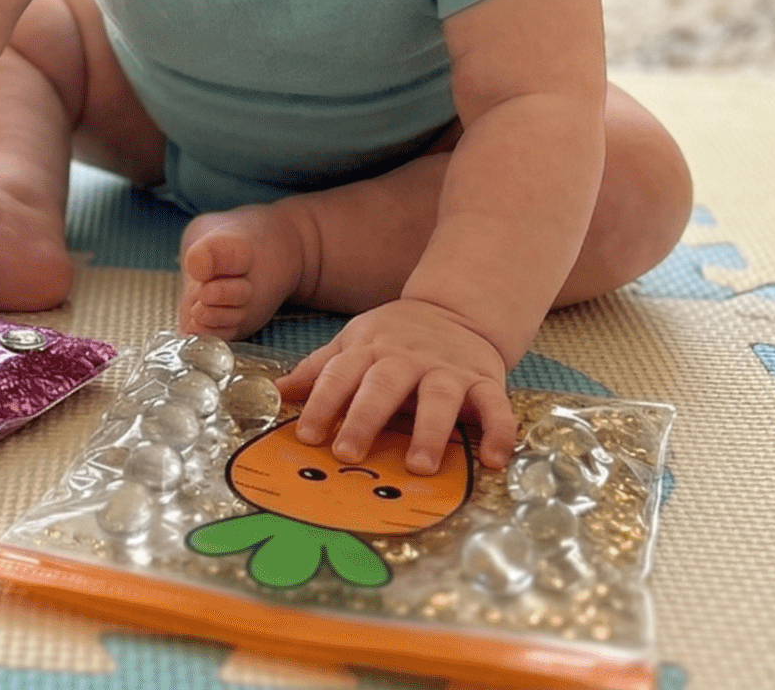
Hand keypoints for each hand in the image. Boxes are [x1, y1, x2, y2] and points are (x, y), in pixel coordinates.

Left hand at [277, 297, 517, 473]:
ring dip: (430, 431)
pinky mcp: (485, 380)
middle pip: (383, 386)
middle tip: (348, 454)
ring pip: (439, 397)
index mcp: (370, 350)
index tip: (306, 435)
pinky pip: (495, 406)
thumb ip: (319, 369)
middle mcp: (407, 359)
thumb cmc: (394, 338)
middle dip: (364, 418)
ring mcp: (448, 370)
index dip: (321, 403)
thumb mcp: (352, 343)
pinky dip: (499, 432)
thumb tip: (275, 391)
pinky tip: (494, 459)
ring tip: (420, 466)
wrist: (457, 309)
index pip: (340, 375)